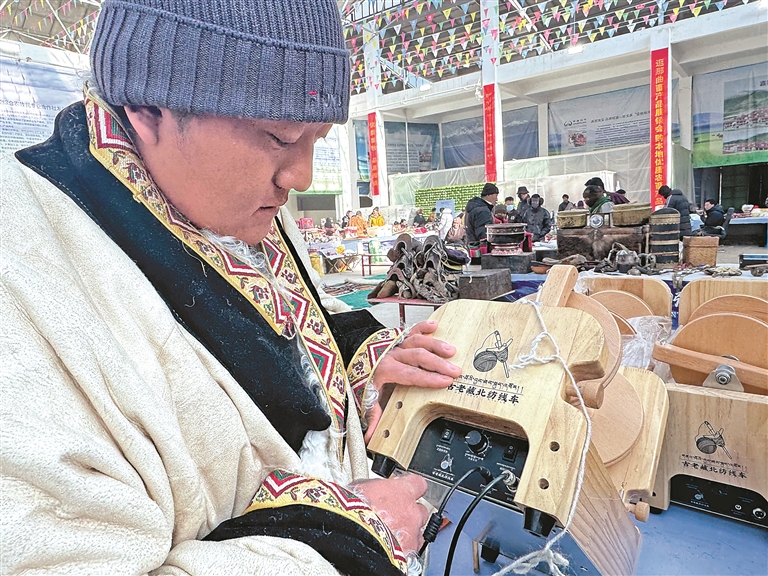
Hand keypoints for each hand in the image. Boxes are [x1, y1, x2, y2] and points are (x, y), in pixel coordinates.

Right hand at [351, 474, 429, 553]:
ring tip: (391, 538)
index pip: (418, 484)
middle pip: (421, 511)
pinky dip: (404, 551)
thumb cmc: (353, 513)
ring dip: (408, 534)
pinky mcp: (409, 554)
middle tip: (395, 518)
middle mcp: (412, 512)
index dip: (412, 488)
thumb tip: (371, 490)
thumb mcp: (359, 489)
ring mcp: (413, 534)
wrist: (353, 540)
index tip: (406, 491)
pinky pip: (412, 552)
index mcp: (402, 492)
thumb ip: (374, 488)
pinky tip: (391, 552)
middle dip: (410, 514)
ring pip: (418, 533)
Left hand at [366, 321, 460, 440]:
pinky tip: (435, 325)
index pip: (411, 374)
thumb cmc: (357, 374)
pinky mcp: (397, 337)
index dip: (429, 378)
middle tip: (455, 371)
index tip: (446, 381)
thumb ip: (371, 416)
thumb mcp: (364, 397)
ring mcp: (395, 344)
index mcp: (386, 370)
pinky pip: (410, 329)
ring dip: (435, 345)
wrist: (345, 351)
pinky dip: (423, 326)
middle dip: (439, 364)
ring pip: (418, 342)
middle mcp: (392, 354)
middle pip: (419, 357)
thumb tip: (370, 439)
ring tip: (451, 351)